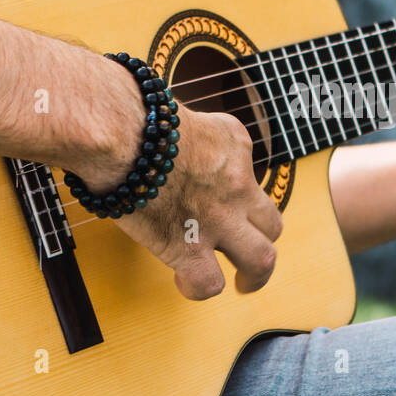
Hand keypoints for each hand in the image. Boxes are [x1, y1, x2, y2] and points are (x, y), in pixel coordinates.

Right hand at [77, 105, 281, 299]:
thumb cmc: (135, 112)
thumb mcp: (178, 109)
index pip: (248, 172)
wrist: (124, 132)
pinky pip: (208, 282)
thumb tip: (155, 137)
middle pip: (271, 222)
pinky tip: (185, 280)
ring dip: (254, 275)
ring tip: (242, 284)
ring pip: (261, 258)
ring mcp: (218, 218)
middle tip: (249, 252)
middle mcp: (236, 183)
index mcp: (234, 143)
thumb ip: (180, 129)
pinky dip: (198, 287)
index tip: (210, 191)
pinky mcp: (188, 246)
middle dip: (263, 239)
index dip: (232, 188)